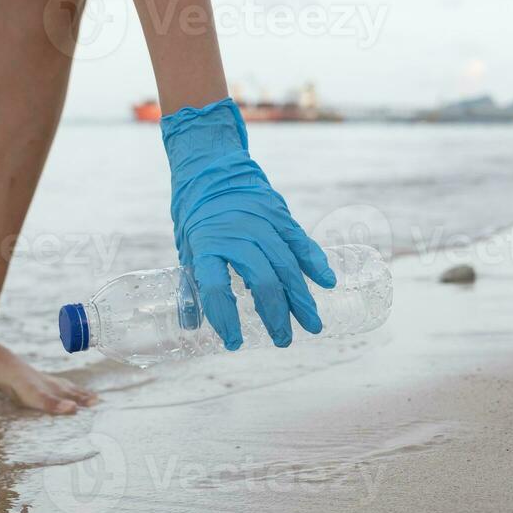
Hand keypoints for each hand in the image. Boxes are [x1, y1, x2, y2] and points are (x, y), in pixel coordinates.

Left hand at [161, 98, 335, 349]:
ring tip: (311, 325)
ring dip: (300, 299)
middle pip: (262, 282)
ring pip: (286, 266)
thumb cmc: (196, 214)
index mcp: (206, 245)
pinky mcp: (279, 214)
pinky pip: (300, 241)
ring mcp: (261, 223)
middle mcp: (236, 235)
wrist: (211, 168)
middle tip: (284, 340)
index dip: (226, 319)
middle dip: (275, 316)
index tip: (235, 343)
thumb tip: (192, 327)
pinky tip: (327, 283)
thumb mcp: (186, 248)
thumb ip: (195, 283)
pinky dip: (315, 262)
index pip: (216, 289)